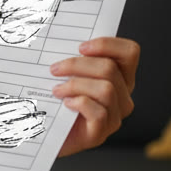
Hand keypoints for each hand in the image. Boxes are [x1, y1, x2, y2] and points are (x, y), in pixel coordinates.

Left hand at [52, 37, 138, 156]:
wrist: (40, 133)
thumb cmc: (52, 99)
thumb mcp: (64, 74)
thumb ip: (72, 58)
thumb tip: (59, 37)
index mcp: (119, 77)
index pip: (129, 52)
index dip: (107, 45)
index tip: (80, 47)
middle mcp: (122, 96)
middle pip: (110, 69)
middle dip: (77, 65)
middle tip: (54, 69)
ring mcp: (114, 117)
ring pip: (106, 89)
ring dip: (75, 85)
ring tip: (56, 90)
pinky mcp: (100, 133)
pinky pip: (98, 111)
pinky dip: (80, 103)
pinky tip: (65, 104)